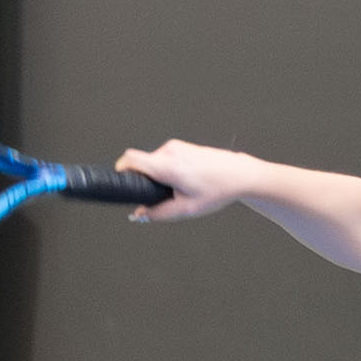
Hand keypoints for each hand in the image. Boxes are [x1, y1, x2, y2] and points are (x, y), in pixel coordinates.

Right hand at [116, 140, 254, 221]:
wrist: (240, 175)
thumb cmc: (217, 190)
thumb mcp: (186, 209)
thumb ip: (158, 213)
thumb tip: (138, 214)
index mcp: (167, 166)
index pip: (131, 159)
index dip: (120, 169)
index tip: (120, 181)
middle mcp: (169, 151)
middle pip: (142, 163)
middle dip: (144, 180)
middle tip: (159, 196)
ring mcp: (177, 146)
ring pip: (154, 161)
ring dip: (157, 175)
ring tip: (178, 189)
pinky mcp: (183, 146)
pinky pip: (164, 158)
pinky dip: (167, 170)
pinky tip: (184, 181)